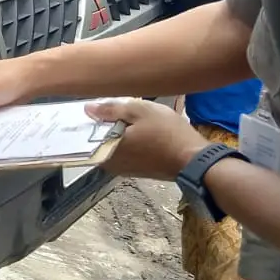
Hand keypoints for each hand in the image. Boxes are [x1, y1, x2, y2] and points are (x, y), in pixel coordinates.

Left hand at [83, 98, 208, 180]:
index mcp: (108, 148)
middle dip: (102, 126)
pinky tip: (135, 131)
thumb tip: (88, 109)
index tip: (93, 108)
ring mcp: (124, 169)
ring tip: (125, 118)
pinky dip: (125, 143)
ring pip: (110, 147)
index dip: (89, 119)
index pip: (85, 135)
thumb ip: (111, 109)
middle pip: (97, 141)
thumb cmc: (167, 133)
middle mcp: (112, 163)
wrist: (194, 159)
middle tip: (111, 110)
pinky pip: (122, 154)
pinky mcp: (136, 171)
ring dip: (115, 134)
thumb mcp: (140, 111)